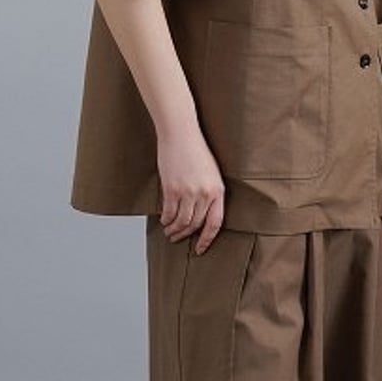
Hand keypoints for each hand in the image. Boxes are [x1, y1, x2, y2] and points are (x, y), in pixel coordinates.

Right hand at [157, 126, 224, 254]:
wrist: (180, 133)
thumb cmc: (195, 149)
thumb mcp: (211, 171)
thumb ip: (208, 192)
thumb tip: (201, 212)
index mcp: (218, 190)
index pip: (215, 223)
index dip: (207, 239)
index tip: (200, 248)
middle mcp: (204, 194)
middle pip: (196, 224)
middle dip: (186, 235)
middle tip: (177, 238)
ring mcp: (188, 192)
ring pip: (181, 222)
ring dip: (174, 230)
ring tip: (169, 232)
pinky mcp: (172, 189)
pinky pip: (169, 212)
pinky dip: (165, 219)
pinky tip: (163, 220)